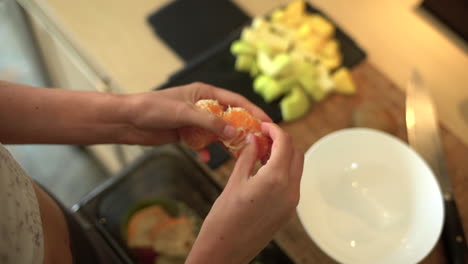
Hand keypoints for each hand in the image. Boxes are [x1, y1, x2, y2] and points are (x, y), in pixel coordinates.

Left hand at [123, 82, 270, 144]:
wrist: (128, 121)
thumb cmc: (153, 109)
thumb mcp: (184, 113)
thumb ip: (210, 122)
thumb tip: (235, 133)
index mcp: (204, 92)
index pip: (235, 100)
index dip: (252, 111)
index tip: (267, 123)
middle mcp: (202, 104)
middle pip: (229, 117)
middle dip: (241, 130)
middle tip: (256, 142)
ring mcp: (194, 120)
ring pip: (217, 132)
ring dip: (225, 143)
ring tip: (238, 155)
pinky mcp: (186, 133)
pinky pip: (202, 143)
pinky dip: (205, 151)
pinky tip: (206, 159)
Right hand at [186, 123, 303, 263]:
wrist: (224, 251)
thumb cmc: (224, 218)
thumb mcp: (235, 181)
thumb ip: (248, 156)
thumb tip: (254, 139)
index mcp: (276, 179)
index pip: (285, 143)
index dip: (275, 130)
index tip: (263, 125)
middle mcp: (290, 191)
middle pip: (297, 154)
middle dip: (282, 141)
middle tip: (263, 137)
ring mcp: (291, 203)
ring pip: (296, 168)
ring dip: (284, 156)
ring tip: (261, 152)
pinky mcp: (288, 212)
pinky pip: (292, 183)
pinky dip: (283, 171)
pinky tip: (264, 169)